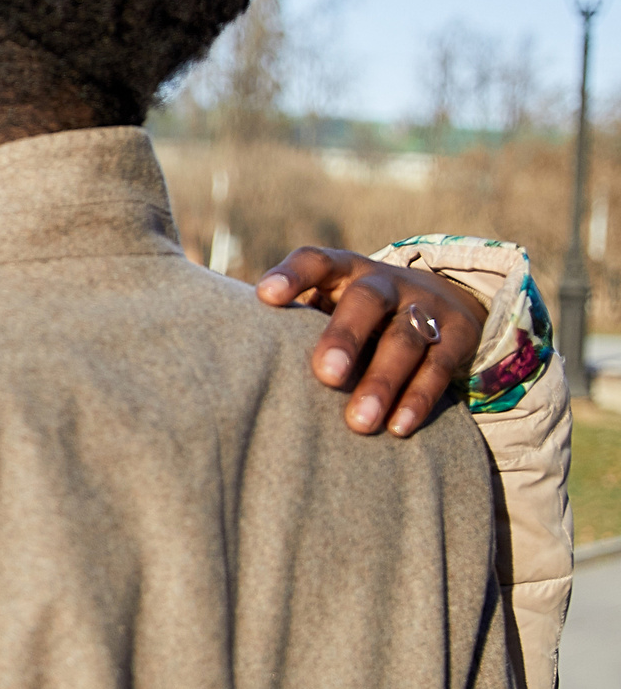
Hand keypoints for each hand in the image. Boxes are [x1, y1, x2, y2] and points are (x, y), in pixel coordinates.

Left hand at [257, 247, 487, 435]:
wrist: (442, 302)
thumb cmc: (357, 316)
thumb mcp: (330, 305)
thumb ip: (294, 323)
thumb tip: (231, 356)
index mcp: (344, 269)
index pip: (316, 261)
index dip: (292, 275)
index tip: (265, 297)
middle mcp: (385, 282)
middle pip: (366, 300)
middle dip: (345, 336)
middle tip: (325, 375)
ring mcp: (425, 306)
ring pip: (405, 339)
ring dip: (383, 381)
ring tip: (359, 423)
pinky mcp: (457, 335)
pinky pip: (439, 367)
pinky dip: (419, 398)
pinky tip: (397, 427)